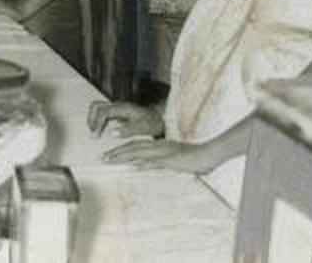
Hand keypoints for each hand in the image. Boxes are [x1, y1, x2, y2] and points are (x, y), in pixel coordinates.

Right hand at [86, 101, 164, 137]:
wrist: (162, 117)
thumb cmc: (154, 123)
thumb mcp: (144, 128)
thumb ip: (128, 130)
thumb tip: (111, 133)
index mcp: (123, 108)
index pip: (103, 111)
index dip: (97, 122)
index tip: (95, 134)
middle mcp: (119, 105)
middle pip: (97, 106)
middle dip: (91, 119)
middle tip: (92, 133)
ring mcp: (118, 107)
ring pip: (98, 107)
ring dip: (93, 118)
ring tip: (94, 131)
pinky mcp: (118, 111)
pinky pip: (102, 111)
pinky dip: (97, 119)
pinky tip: (101, 129)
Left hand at [102, 138, 219, 174]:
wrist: (208, 154)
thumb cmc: (193, 158)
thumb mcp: (171, 159)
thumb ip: (156, 161)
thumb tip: (140, 165)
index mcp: (159, 145)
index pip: (136, 146)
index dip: (122, 150)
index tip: (109, 154)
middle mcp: (158, 146)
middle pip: (134, 148)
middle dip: (117, 152)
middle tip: (102, 157)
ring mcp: (164, 152)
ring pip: (139, 152)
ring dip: (124, 155)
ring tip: (110, 159)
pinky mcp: (170, 159)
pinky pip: (154, 160)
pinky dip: (143, 162)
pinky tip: (133, 165)